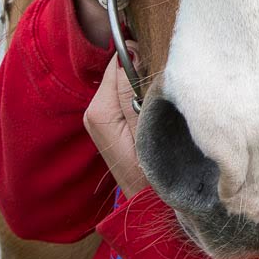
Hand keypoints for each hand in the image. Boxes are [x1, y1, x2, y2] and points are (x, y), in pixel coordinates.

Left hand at [84, 54, 149, 200]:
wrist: (153, 207)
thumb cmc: (155, 174)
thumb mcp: (146, 130)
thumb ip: (132, 90)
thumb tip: (129, 51)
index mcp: (99, 111)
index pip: (117, 63)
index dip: (141, 60)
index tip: (161, 72)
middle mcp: (94, 112)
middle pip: (119, 71)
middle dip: (141, 72)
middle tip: (164, 90)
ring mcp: (101, 118)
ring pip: (124, 82)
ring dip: (143, 85)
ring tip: (161, 104)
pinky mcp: (112, 123)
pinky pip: (125, 94)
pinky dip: (140, 95)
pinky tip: (154, 111)